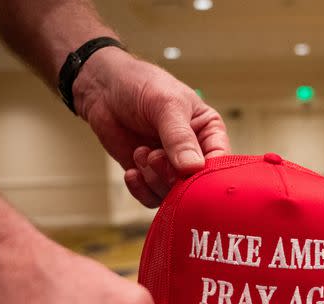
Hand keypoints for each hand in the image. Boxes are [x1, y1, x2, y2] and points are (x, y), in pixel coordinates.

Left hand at [73, 47, 229, 206]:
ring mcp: (171, 166)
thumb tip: (193, 168)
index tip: (188, 172)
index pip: (219, 161)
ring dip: (154, 179)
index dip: (207, 173)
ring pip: (174, 195)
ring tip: (140, 153)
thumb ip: (179, 137)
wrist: (104, 88)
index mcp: (208, 132)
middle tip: (154, 157)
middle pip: (196, 184)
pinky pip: (152, 198)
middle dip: (173, 176)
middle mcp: (194, 153)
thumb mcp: (165, 105)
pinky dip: (141, 189)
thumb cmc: (141, 86)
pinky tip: (131, 171)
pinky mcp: (150, 176)